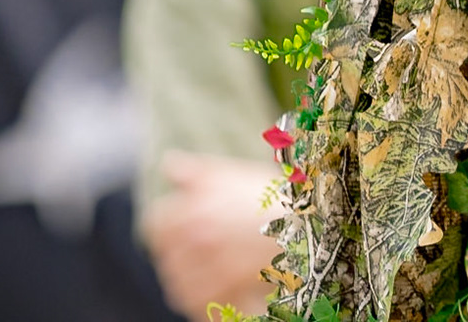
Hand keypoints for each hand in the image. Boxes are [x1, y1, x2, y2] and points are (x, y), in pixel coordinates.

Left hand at [141, 150, 283, 319]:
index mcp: (193, 208)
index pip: (157, 225)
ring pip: (179, 283)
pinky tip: (214, 290)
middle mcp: (196, 237)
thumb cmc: (272, 196)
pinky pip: (196, 302)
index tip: (181, 230)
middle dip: (179, 255)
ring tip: (206, 273)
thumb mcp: (233, 174)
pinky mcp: (225, 289)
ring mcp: (210, 265)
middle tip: (199, 253)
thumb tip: (168, 164)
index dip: (169, 227)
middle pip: (167, 257)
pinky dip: (200, 300)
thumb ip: (195, 172)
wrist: (310, 223)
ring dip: (188, 280)